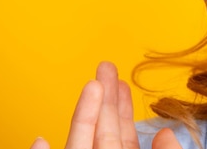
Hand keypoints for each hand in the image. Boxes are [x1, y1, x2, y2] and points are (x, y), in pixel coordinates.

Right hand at [30, 62, 181, 148]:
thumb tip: (167, 132)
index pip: (121, 136)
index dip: (122, 108)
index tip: (121, 82)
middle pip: (100, 132)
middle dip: (103, 97)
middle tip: (106, 65)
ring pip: (78, 145)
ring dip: (82, 115)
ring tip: (91, 86)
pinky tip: (39, 140)